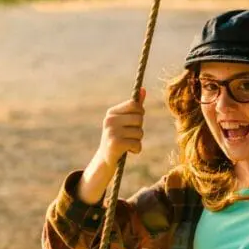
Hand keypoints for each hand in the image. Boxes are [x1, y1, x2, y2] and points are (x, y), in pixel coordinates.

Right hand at [77, 89, 145, 204]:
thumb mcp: (125, 121)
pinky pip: (137, 143)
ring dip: (138, 140)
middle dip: (139, 128)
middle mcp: (110, 120)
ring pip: (140, 132)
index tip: (134, 122)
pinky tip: (128, 151)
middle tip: (130, 135)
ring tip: (128, 143)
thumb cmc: (118, 137)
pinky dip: (136, 149)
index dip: (140, 114)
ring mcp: (112, 132)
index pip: (135, 105)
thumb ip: (134, 106)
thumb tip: (143, 89)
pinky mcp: (116, 144)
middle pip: (139, 118)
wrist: (105, 159)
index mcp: (111, 112)